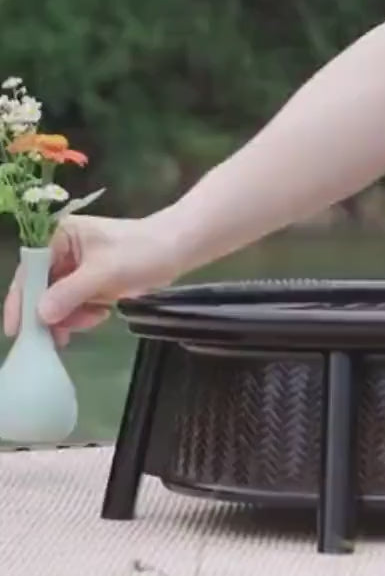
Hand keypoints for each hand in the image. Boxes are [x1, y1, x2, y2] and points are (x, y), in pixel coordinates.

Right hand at [3, 214, 178, 345]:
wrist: (178, 249)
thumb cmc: (141, 251)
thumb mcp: (103, 272)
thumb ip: (70, 293)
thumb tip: (41, 314)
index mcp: (59, 237)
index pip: (29, 270)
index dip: (21, 300)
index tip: (17, 330)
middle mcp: (64, 250)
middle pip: (43, 288)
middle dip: (52, 313)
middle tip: (57, 339)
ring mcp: (79, 267)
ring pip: (61, 300)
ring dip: (72, 316)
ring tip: (95, 320)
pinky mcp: (95, 282)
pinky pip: (79, 303)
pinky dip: (85, 314)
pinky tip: (101, 315)